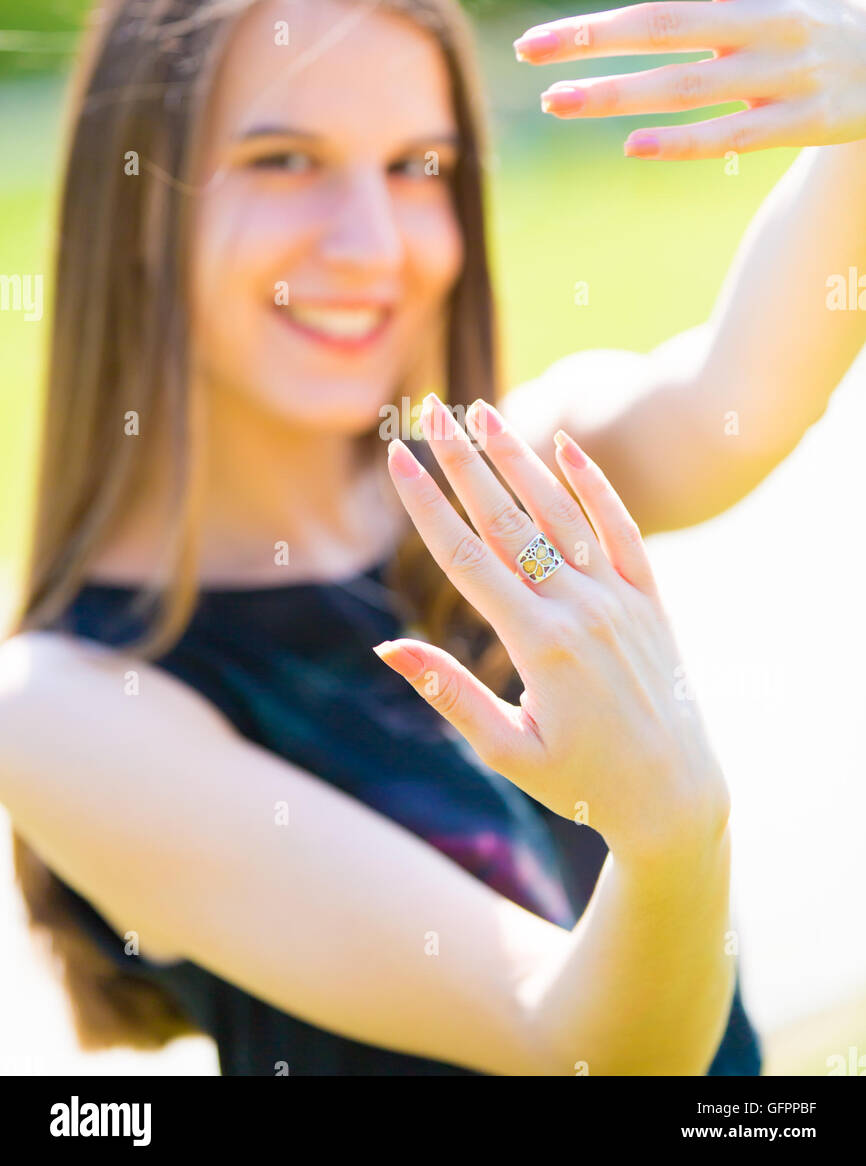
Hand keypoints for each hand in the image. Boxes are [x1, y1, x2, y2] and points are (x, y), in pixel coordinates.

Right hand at [374, 393, 729, 863]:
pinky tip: (565, 448)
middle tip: (431, 412)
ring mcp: (618, 599)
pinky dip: (594, 486)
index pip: (466, 556)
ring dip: (518, 458)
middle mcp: (578, 609)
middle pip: (507, 519)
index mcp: (538, 645)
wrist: (675, 797)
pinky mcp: (649, 600)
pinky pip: (621, 530)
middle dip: (463, 462)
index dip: (426, 504)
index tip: (397, 459)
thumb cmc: (580, 783)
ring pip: (560, 513)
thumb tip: (387, 645)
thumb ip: (447, 693)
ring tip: (483, 412)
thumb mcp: (505, 751)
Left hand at [515, 0, 865, 159]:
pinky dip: (682, 143)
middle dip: (589, 35)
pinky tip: (629, 146)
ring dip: (614, 95)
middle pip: (662, 25)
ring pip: (684, 86)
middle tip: (525, 46)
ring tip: (552, 100)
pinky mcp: (796, 122)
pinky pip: (729, 135)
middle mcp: (767, 18)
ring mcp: (781, 74)